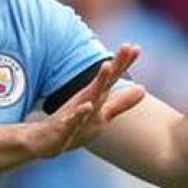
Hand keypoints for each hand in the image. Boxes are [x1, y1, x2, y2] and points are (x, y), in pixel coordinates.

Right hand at [29, 44, 146, 157]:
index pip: (112, 78)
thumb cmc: (74, 124)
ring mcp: (74, 112)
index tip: (136, 47)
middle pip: (104, 80)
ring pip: (88, 96)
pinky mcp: (64, 127)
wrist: (43, 140)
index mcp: (95, 96)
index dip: (124, 63)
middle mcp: (86, 100)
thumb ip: (122, 102)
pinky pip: (72, 120)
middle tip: (127, 46)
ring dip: (98, 82)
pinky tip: (87, 106)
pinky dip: (80, 113)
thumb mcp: (102, 113)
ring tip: (107, 66)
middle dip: (116, 65)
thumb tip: (143, 89)